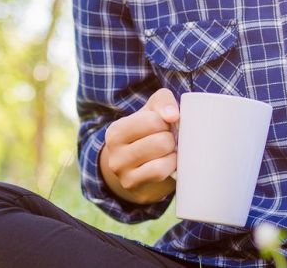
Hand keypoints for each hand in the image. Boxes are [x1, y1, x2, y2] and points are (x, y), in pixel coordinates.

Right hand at [99, 88, 179, 204]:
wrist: (138, 166)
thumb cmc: (149, 132)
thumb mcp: (153, 110)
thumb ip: (163, 102)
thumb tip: (173, 115)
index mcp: (116, 130)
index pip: (153, 120)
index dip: (167, 122)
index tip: (164, 126)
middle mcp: (114, 151)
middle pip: (161, 141)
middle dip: (171, 139)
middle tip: (168, 140)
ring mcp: (121, 171)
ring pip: (161, 157)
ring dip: (173, 153)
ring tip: (168, 150)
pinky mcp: (131, 184)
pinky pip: (160, 172)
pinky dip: (170, 166)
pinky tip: (168, 163)